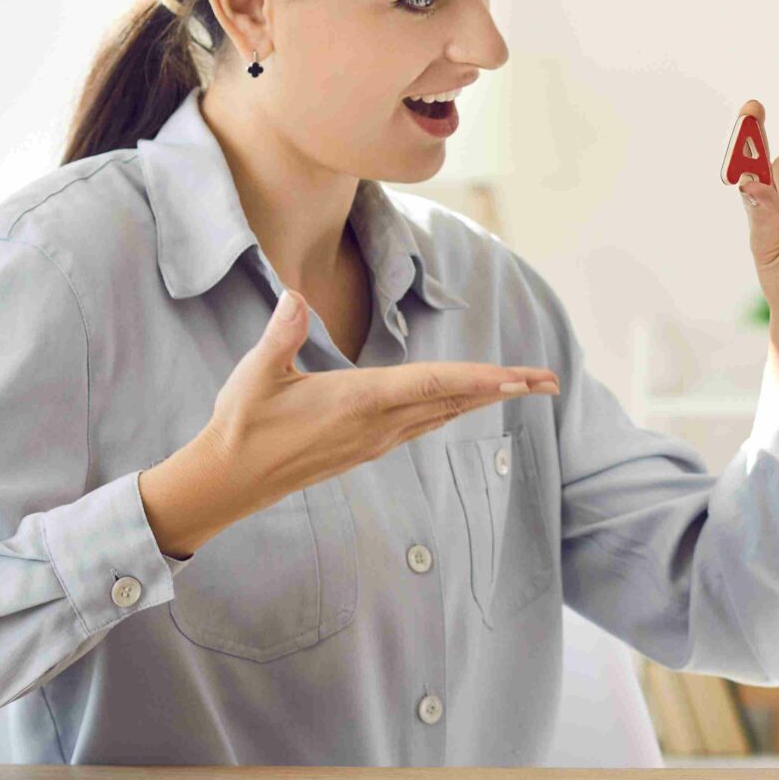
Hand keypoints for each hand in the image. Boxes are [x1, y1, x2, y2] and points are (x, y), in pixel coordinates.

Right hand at [138, 291, 560, 553]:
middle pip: (453, 400)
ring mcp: (373, 440)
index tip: (520, 379)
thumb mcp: (256, 374)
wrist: (227, 483)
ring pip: (441, 414)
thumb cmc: (241, 425)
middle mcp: (377, 425)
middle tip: (551, 381)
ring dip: (483, 399)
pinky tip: (462, 403)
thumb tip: (295, 297)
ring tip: (520, 387)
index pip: (432, 385)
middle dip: (504, 390)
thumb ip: (280, 333)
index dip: (480, 379)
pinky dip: (451, 408)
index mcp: (359, 402)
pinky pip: (421, 425)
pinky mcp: (364, 447)